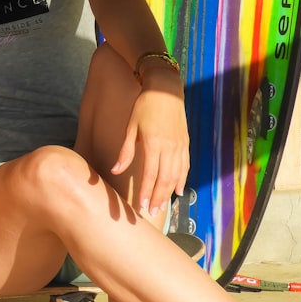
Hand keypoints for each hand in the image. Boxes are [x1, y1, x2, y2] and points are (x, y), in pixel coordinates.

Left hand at [111, 68, 188, 216]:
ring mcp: (180, 146)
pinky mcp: (185, 143)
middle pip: (164, 179)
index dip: (145, 192)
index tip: (141, 205)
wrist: (165, 90)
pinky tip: (178, 190)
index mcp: (153, 144)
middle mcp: (169, 147)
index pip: (149, 174)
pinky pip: (185, 166)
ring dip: (169, 192)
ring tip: (162, 205)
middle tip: (152, 212)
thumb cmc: (144, 106)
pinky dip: (182, 180)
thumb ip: (125, 151)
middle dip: (157, 197)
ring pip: (176, 175)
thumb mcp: (130, 127)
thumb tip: (115, 170)